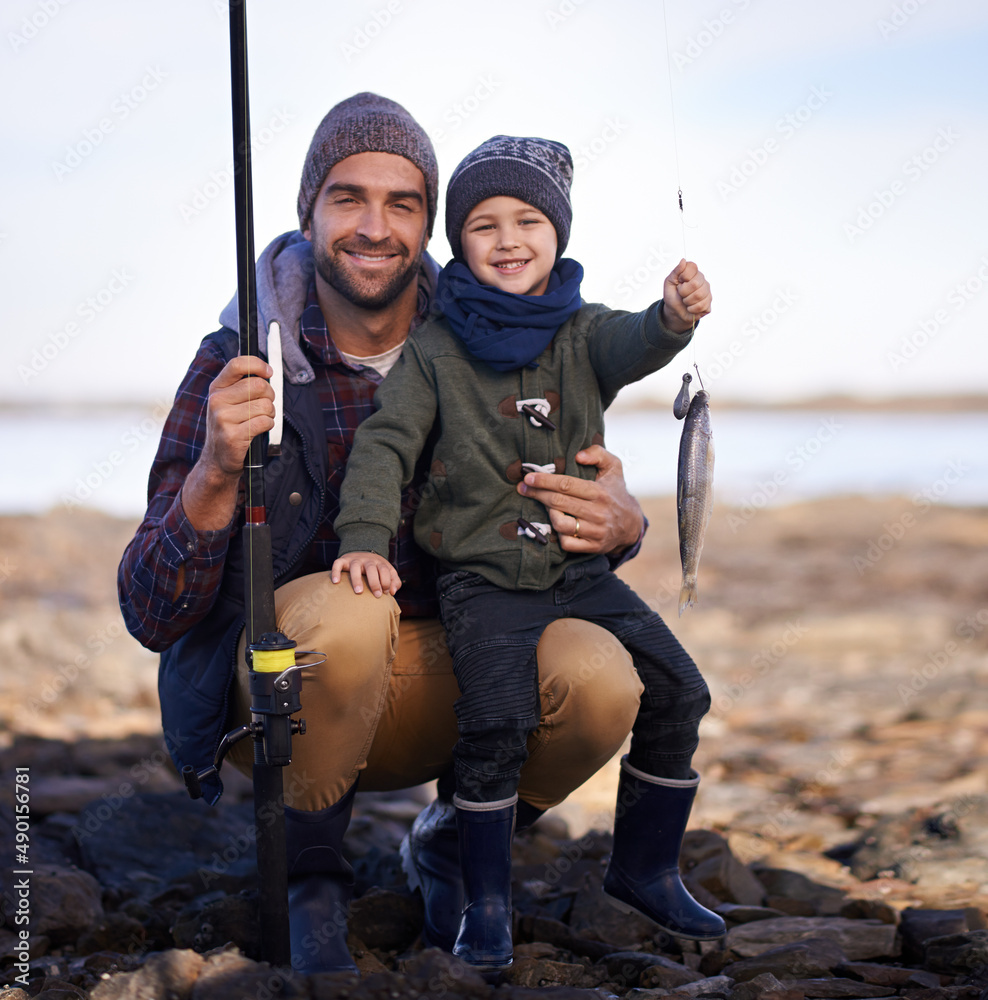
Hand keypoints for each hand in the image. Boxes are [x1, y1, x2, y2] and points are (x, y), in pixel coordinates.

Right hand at [182, 355, 274, 531]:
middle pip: (259, 386)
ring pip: (265, 405)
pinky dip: (268, 426)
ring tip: (258, 421)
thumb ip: (242, 384)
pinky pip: (265, 422)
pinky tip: (257, 431)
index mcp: (217, 388)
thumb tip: (264, 369)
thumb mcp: (228, 401)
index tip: (268, 372)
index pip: (237, 364)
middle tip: (264, 405)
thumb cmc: (230, 426)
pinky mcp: (233, 436)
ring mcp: (223, 419)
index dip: (257, 365)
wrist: (218, 459)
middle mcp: (216, 401)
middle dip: (270, 396)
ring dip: (270, 414)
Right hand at [332, 552, 401, 596]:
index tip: (385, 593)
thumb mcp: (389, 572)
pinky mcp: (343, 560)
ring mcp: (355, 560)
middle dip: (375, 582)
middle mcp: (367, 560)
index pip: (384, 570)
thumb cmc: (377, 568)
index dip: (386, 581)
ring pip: (355, 567)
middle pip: (371, 569)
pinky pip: (338, 563)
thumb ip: (395, 582)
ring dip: (357, 579)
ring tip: (359, 592)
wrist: (363, 552)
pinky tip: (336, 582)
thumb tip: (392, 592)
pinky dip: (336, 571)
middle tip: (377, 595)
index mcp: (379, 563)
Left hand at [518, 445, 643, 554]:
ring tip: (546, 506)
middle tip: (522, 488)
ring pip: (561, 524)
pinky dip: (559, 535)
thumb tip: (578, 455)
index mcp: (599, 492)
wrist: (632, 524)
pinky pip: (567, 543)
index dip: (544, 481)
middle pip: (558, 503)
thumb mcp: (613, 467)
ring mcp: (595, 531)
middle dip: (537, 494)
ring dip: (549, 514)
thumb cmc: (615, 491)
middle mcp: (598, 512)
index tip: (528, 478)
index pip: (566, 485)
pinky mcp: (593, 547)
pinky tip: (557, 524)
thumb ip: (598, 453)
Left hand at [661, 259, 710, 331]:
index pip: (693, 267)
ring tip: (685, 301)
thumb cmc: (672, 296)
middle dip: (683, 292)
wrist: (674, 312)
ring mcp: (707, 292)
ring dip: (687, 301)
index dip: (683, 276)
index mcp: (692, 272)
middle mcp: (702, 280)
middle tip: (681, 294)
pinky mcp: (709, 303)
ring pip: (699, 295)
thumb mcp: (669, 282)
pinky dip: (692, 309)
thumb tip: (683, 260)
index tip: (679, 282)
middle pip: (695, 283)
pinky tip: (690, 307)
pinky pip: (702, 306)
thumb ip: (676, 271)